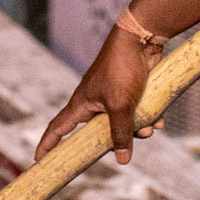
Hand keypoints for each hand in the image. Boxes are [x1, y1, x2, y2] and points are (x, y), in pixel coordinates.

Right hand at [37, 27, 157, 165]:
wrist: (142, 39)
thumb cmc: (122, 68)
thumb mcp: (120, 105)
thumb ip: (120, 132)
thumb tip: (122, 160)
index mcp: (82, 104)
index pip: (58, 128)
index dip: (48, 144)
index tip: (39, 160)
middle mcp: (94, 102)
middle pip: (98, 132)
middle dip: (115, 141)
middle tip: (124, 151)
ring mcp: (113, 96)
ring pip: (122, 124)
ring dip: (137, 129)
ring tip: (151, 129)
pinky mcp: (131, 92)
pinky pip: (137, 113)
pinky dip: (147, 118)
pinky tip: (160, 121)